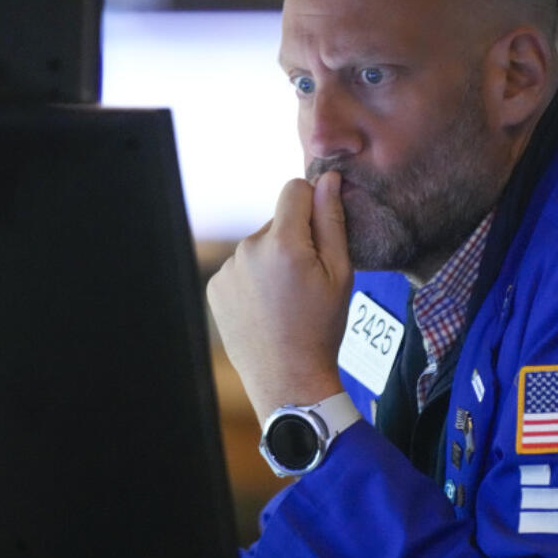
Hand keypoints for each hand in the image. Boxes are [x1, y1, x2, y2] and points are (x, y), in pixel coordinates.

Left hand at [207, 171, 351, 425]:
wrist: (287, 377)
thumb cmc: (321, 327)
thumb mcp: (340, 273)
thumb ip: (332, 221)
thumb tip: (328, 179)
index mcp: (283, 243)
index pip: (294, 190)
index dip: (312, 202)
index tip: (320, 229)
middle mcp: (249, 249)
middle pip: (277, 221)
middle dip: (294, 239)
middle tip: (306, 281)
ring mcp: (228, 269)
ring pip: (259, 246)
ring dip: (273, 261)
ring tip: (286, 300)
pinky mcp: (216, 286)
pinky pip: (241, 268)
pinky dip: (254, 280)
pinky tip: (267, 308)